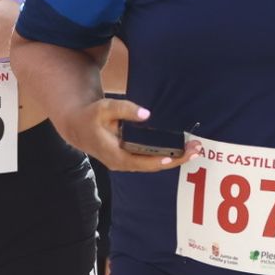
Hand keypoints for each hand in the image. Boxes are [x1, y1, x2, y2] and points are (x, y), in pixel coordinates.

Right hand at [52, 97, 201, 173]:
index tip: (175, 157)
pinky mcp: (130, 157)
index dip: (159, 160)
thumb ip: (125, 110)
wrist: (77, 126)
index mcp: (116, 156)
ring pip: (154, 164)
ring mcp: (127, 162)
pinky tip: (180, 149)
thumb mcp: (105, 108)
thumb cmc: (91, 116)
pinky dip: (166, 155)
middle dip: (176, 159)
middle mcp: (123, 163)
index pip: (142, 162)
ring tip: (194, 149)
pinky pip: (151, 159)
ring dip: (175, 158)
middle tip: (196, 150)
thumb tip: (147, 114)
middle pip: (153, 165)